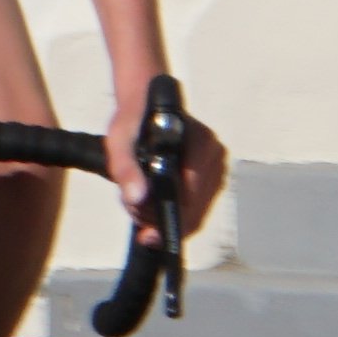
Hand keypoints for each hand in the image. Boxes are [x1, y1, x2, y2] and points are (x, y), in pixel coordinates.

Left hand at [108, 84, 227, 235]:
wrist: (145, 103)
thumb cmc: (132, 119)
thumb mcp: (120, 141)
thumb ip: (126, 168)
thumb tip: (137, 198)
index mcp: (201, 143)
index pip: (191, 196)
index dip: (168, 220)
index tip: (145, 234)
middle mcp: (216, 156)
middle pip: (195, 211)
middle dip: (161, 221)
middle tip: (134, 212)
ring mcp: (217, 167)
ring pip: (196, 214)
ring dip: (164, 218)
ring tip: (138, 205)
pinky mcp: (212, 177)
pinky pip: (196, 208)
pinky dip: (173, 212)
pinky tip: (152, 202)